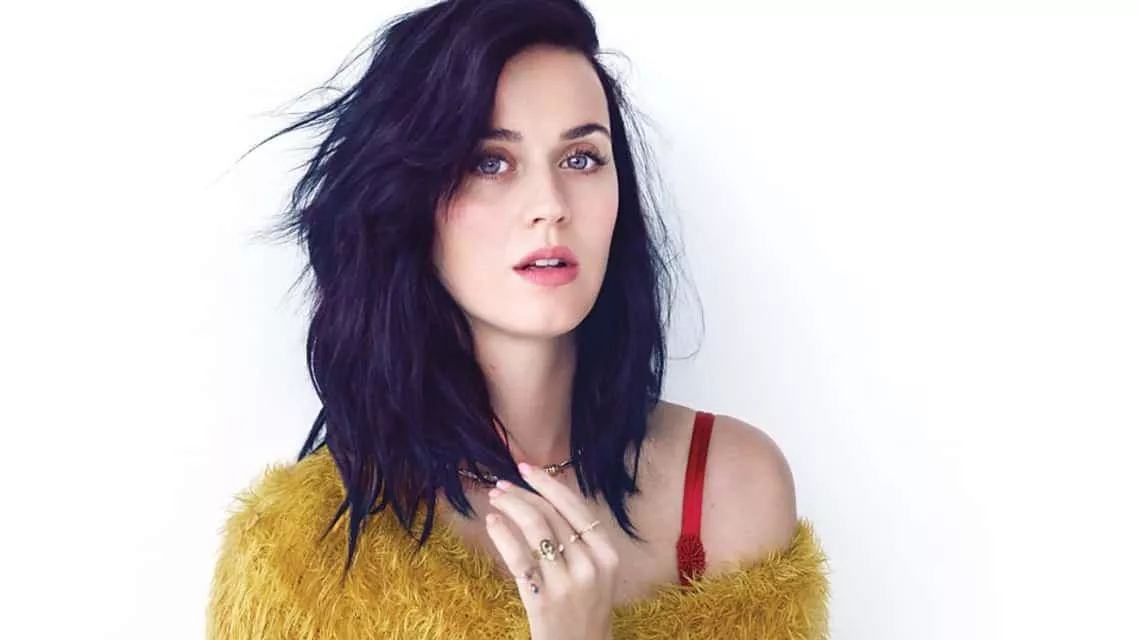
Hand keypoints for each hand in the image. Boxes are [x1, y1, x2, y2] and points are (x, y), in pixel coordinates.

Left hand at [486, 462, 618, 639]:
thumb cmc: (587, 610)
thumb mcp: (597, 573)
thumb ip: (580, 541)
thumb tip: (545, 500)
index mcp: (608, 554)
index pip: (576, 507)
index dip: (549, 484)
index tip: (528, 469)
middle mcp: (591, 564)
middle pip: (552, 515)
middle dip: (523, 495)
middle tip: (501, 487)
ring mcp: (567, 582)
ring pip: (535, 529)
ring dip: (511, 507)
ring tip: (495, 500)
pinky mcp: (543, 599)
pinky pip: (519, 557)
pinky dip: (503, 535)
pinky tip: (492, 523)